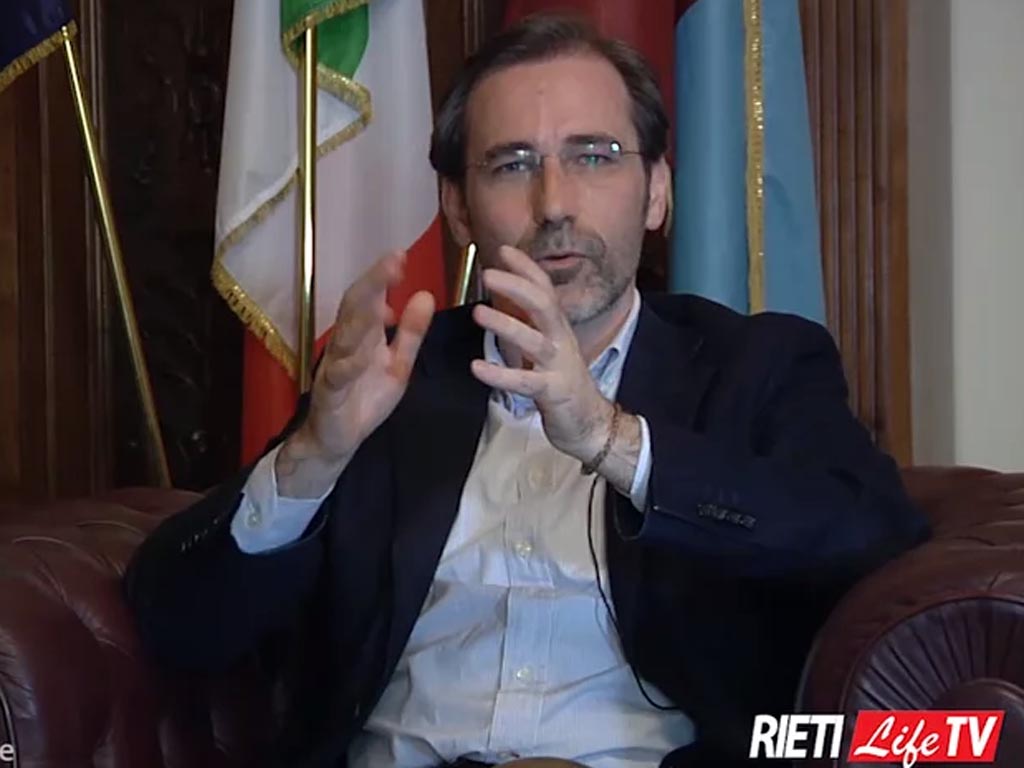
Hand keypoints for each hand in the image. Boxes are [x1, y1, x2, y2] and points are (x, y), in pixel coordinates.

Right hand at [279, 251, 434, 496]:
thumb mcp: (398, 364)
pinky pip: (337, 378)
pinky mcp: (329, 395)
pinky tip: (357, 357)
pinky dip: (346, 367)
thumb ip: (411, 333)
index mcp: (363, 335)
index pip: (369, 298)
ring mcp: (334, 367)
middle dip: (372, 285)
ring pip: (344, 338)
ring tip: (377, 300)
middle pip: (354, 308)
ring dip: (360, 319)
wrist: (336, 440)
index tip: (400, 254)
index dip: (382, 277)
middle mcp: (345, 345)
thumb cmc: (365, 397)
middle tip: (392, 262)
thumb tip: (426, 295)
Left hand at [469, 245, 614, 461]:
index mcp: (557, 328)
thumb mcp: (549, 347)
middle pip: (544, 305)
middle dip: (518, 286)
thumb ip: (532, 324)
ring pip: (534, 341)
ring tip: (478, 313)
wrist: (590, 423)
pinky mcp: (553, 392)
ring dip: (506, 325)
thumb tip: (508, 300)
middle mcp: (561, 341)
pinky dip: (501, 375)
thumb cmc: (563, 382)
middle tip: (488, 273)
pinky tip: (478, 368)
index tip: (504, 250)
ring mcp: (559, 366)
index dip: (526, 268)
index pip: (545, 289)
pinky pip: (525, 382)